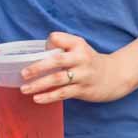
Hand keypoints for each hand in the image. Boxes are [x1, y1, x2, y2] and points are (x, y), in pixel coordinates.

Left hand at [19, 31, 133, 104]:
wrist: (114, 76)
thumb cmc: (88, 61)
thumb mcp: (79, 47)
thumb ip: (61, 47)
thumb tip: (38, 55)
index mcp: (78, 44)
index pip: (57, 38)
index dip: (47, 44)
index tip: (39, 52)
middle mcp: (81, 58)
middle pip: (56, 61)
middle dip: (37, 67)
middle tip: (23, 73)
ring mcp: (82, 75)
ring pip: (57, 79)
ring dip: (39, 85)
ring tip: (25, 89)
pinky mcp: (83, 90)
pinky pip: (63, 93)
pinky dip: (49, 96)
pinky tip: (37, 99)